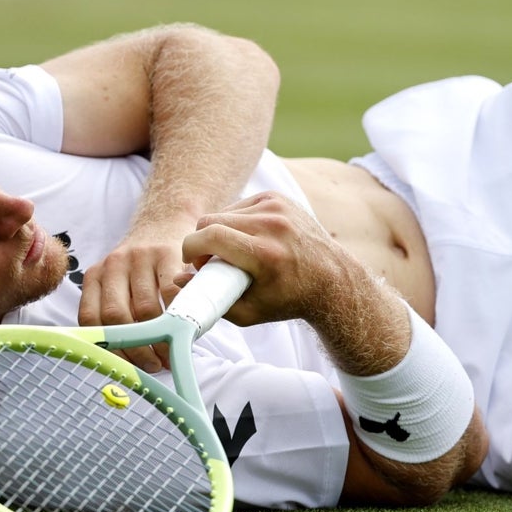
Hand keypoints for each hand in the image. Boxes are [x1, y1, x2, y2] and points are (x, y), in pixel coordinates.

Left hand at [77, 222, 189, 372]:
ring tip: (169, 352)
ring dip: (159, 338)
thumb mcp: (121, 281)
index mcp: (95, 275)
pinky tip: (183, 328)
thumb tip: (123, 365)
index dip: (109, 348)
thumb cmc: (143, 267)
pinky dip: (177, 316)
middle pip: (116, 315)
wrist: (166, 221)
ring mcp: (140, 256)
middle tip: (153, 365)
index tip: (127, 368)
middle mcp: (113, 264)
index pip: (90, 319)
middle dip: (136, 348)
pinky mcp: (167, 253)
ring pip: (144, 308)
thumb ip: (117, 311)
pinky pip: (171, 293)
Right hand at [178, 192, 348, 329]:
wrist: (332, 280)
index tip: (190, 262)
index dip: (190, 248)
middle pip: (211, 220)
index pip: (210, 235)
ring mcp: (277, 207)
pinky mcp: (278, 198)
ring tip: (231, 252)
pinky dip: (236, 221)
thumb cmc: (289, 300)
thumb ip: (210, 300)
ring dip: (219, 230)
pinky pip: (241, 206)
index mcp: (265, 254)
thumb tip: (178, 280)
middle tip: (209, 261)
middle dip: (201, 240)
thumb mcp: (248, 313)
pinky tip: (247, 239)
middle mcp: (272, 224)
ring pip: (224, 211)